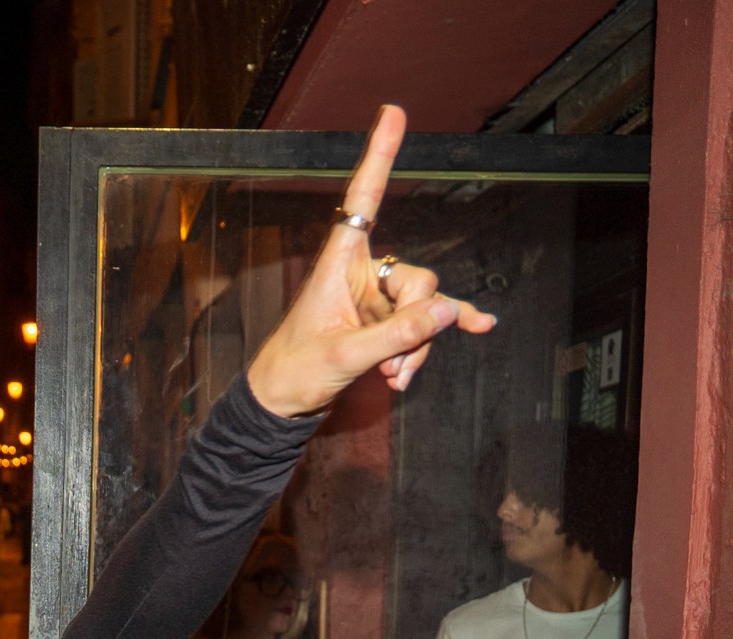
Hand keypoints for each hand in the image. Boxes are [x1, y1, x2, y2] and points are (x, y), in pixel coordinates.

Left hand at [244, 105, 496, 418]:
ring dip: (417, 346)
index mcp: (338, 264)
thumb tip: (449, 311)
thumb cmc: (295, 372)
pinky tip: (479, 325)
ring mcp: (375, 299)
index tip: (392, 112)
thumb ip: (395, 336)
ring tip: (391, 377)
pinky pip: (426, 321)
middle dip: (417, 323)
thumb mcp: (342, 357)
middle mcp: (360, 273)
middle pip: (417, 278)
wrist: (282, 403)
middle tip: (391, 363)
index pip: (364, 200)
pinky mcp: (386, 322)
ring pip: (424, 308)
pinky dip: (440, 332)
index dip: (379, 156)